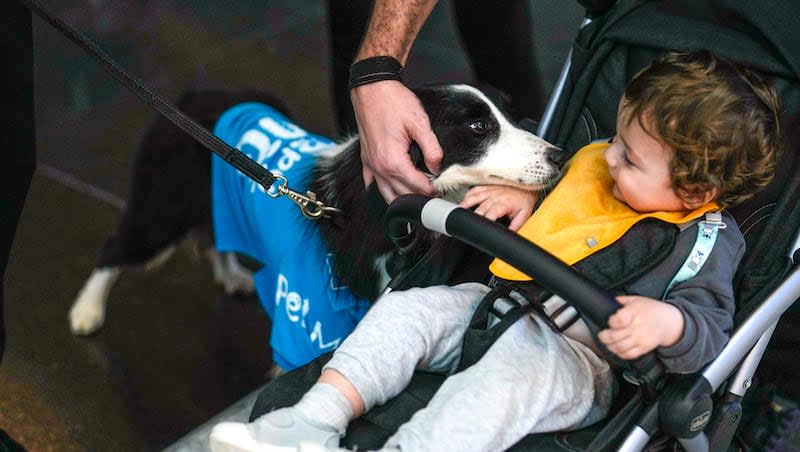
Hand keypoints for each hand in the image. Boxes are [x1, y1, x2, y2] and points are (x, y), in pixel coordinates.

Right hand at [351, 80, 442, 202]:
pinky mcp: (366, 159)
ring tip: (418, 195)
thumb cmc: (392, 101)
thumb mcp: (419, 123)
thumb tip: (437, 167)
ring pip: (387, 194)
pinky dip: (384, 188)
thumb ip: (432, 149)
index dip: (434, 190)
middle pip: (402, 195)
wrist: (371, 89)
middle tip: (435, 193)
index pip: (418, 187)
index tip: (443, 188)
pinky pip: (372, 183)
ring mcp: (371, 165)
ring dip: (403, 197)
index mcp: (393, 161)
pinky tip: (393, 188)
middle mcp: (380, 167)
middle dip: (420, 197)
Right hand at [460, 185, 537, 230]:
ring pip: (474, 196)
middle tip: (466, 224)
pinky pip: (474, 190)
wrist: (526, 188)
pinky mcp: (487, 187)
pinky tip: (463, 202)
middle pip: (480, 207)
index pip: (492, 212)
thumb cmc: (524, 202)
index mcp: (505, 203)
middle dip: (472, 216)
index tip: (478, 227)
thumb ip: (516, 226)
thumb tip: (508, 235)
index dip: (484, 220)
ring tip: (458, 211)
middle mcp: (496, 196)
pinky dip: (467, 196)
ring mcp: (490, 190)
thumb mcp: (524, 216)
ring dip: (465, 204)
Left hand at [597, 295, 684, 359]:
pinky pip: (628, 355)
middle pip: (615, 336)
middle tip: (602, 335)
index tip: (609, 322)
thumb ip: (621, 300)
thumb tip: (608, 301)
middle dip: (604, 337)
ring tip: (607, 342)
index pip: (618, 320)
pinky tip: (617, 349)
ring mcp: (641, 338)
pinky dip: (619, 354)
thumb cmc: (652, 310)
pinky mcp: (644, 348)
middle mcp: (638, 326)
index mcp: (635, 311)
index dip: (611, 322)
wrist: (670, 322)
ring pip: (620, 347)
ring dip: (610, 346)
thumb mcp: (637, 299)